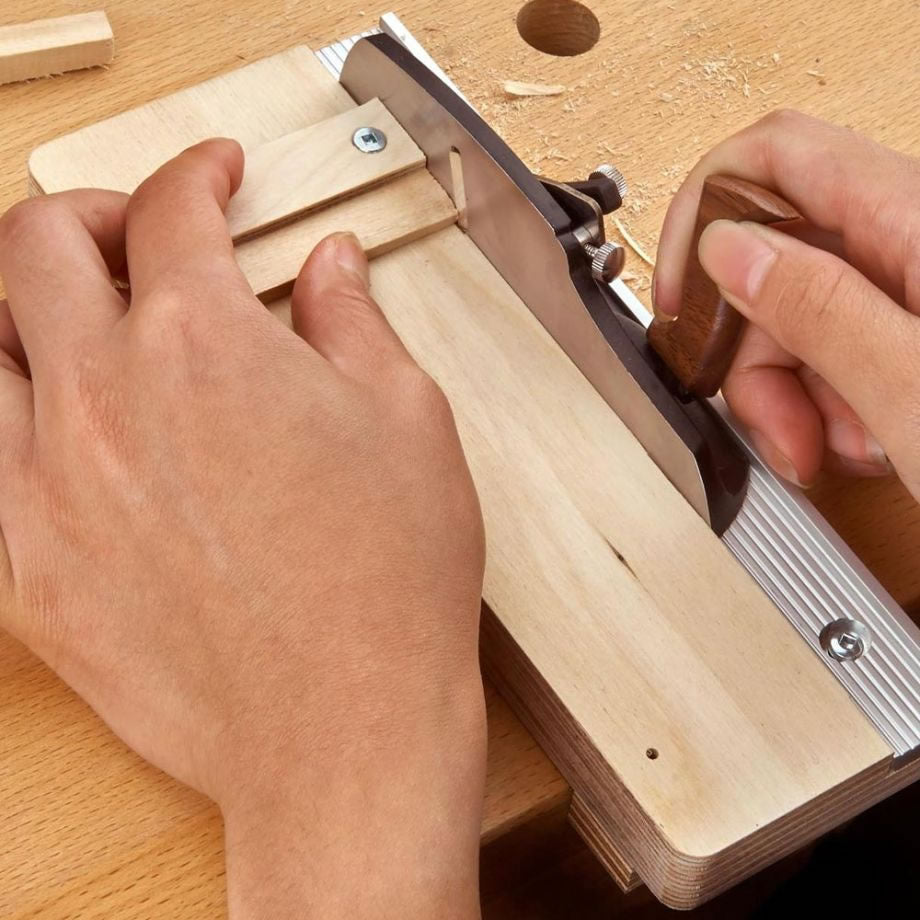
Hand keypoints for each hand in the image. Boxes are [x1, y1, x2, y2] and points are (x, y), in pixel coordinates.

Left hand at [0, 140, 486, 918]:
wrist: (343, 729)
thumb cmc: (388, 584)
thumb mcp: (408, 421)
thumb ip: (353, 322)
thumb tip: (329, 268)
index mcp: (205, 343)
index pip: (170, 209)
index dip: (196, 173)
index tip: (214, 176)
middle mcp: (105, 398)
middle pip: (36, 242)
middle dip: (90, 212)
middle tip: (137, 232)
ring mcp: (46, 486)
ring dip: (24, 305)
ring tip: (78, 319)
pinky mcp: (25, 571)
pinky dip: (10, 419)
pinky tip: (59, 429)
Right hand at [654, 109, 919, 499]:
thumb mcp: (916, 393)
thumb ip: (819, 308)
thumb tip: (731, 249)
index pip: (778, 156)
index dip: (707, 211)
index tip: (680, 291)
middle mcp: (915, 240)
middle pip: (779, 252)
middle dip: (752, 344)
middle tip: (766, 416)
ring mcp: (913, 288)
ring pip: (799, 310)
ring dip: (787, 387)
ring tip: (824, 445)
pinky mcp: (912, 330)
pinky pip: (836, 345)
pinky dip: (824, 399)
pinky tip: (856, 438)